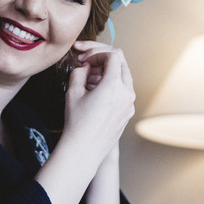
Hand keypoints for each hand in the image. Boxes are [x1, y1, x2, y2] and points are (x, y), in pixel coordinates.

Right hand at [62, 41, 135, 158]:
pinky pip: (123, 91)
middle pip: (121, 63)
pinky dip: (111, 85)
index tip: (83, 59)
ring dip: (107, 72)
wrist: (84, 150)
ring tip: (88, 78)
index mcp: (115, 86)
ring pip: (123, 76)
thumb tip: (85, 66)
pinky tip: (94, 91)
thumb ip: (80, 72)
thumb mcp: (73, 91)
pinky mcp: (127, 113)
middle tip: (86, 62)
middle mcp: (127, 94)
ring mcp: (130, 104)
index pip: (112, 55)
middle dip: (102, 58)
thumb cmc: (77, 123)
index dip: (96, 53)